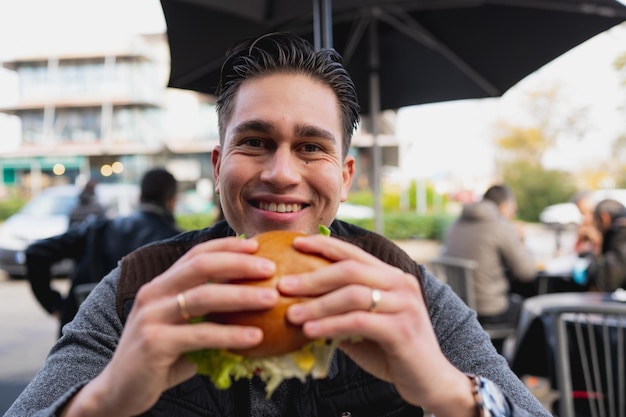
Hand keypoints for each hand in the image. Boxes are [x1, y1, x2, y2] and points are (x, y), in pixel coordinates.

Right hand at [62, 237, 278, 416]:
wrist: (119, 391)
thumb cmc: (161, 358)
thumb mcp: (184, 328)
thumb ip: (210, 315)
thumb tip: (255, 305)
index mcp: (161, 285)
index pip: (196, 254)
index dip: (227, 246)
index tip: (256, 245)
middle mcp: (154, 294)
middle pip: (201, 266)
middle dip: (239, 263)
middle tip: (270, 267)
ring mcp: (151, 317)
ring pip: (203, 297)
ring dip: (242, 295)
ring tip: (271, 298)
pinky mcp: (154, 343)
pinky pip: (200, 335)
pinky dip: (231, 334)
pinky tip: (255, 338)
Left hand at [279, 235, 475, 415]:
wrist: (430, 380)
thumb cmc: (393, 351)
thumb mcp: (365, 325)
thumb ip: (341, 311)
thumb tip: (300, 304)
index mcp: (392, 277)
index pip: (354, 254)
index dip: (325, 246)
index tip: (296, 243)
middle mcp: (401, 284)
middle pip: (350, 270)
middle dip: (313, 276)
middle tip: (284, 284)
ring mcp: (404, 305)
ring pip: (353, 295)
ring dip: (317, 304)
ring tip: (291, 314)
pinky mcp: (401, 329)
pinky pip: (358, 321)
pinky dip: (330, 325)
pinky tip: (310, 332)